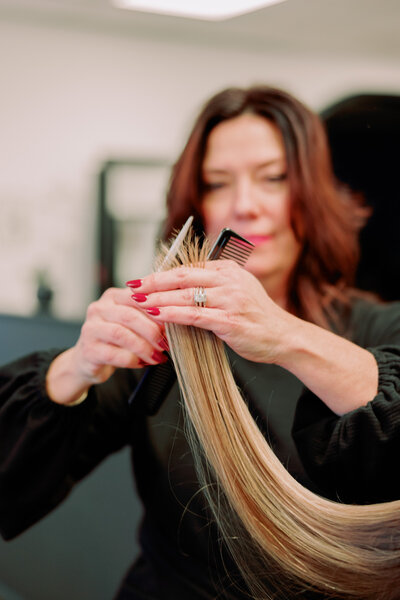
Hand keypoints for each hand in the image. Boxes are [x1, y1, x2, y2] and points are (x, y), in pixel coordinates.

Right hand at [46, 286, 167, 403]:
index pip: (137, 297)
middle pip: (129, 315)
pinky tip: (142, 363)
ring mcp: (90, 328)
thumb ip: (148, 315)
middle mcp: (99, 308)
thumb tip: (174, 319)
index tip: (173, 323)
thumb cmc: (117, 339)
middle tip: (166, 344)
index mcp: (113, 297)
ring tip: (157, 357)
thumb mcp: (132, 322)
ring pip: (121, 335)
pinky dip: (131, 360)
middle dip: (151, 331)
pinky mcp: (88, 349)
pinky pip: (113, 354)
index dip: (156, 310)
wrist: (89, 360)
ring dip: (143, 347)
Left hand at [128, 261, 293, 363]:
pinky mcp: (230, 321)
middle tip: (133, 287)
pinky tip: (158, 315)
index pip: (188, 269)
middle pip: (182, 277)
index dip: (161, 274)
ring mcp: (230, 300)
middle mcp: (229, 281)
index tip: (143, 280)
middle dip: (153, 281)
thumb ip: (213, 288)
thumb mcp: (238, 292)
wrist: (284, 337)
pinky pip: (194, 315)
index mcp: (229, 271)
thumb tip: (179, 290)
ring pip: (185, 295)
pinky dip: (173, 313)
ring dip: (158, 298)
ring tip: (139, 301)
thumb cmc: (258, 318)